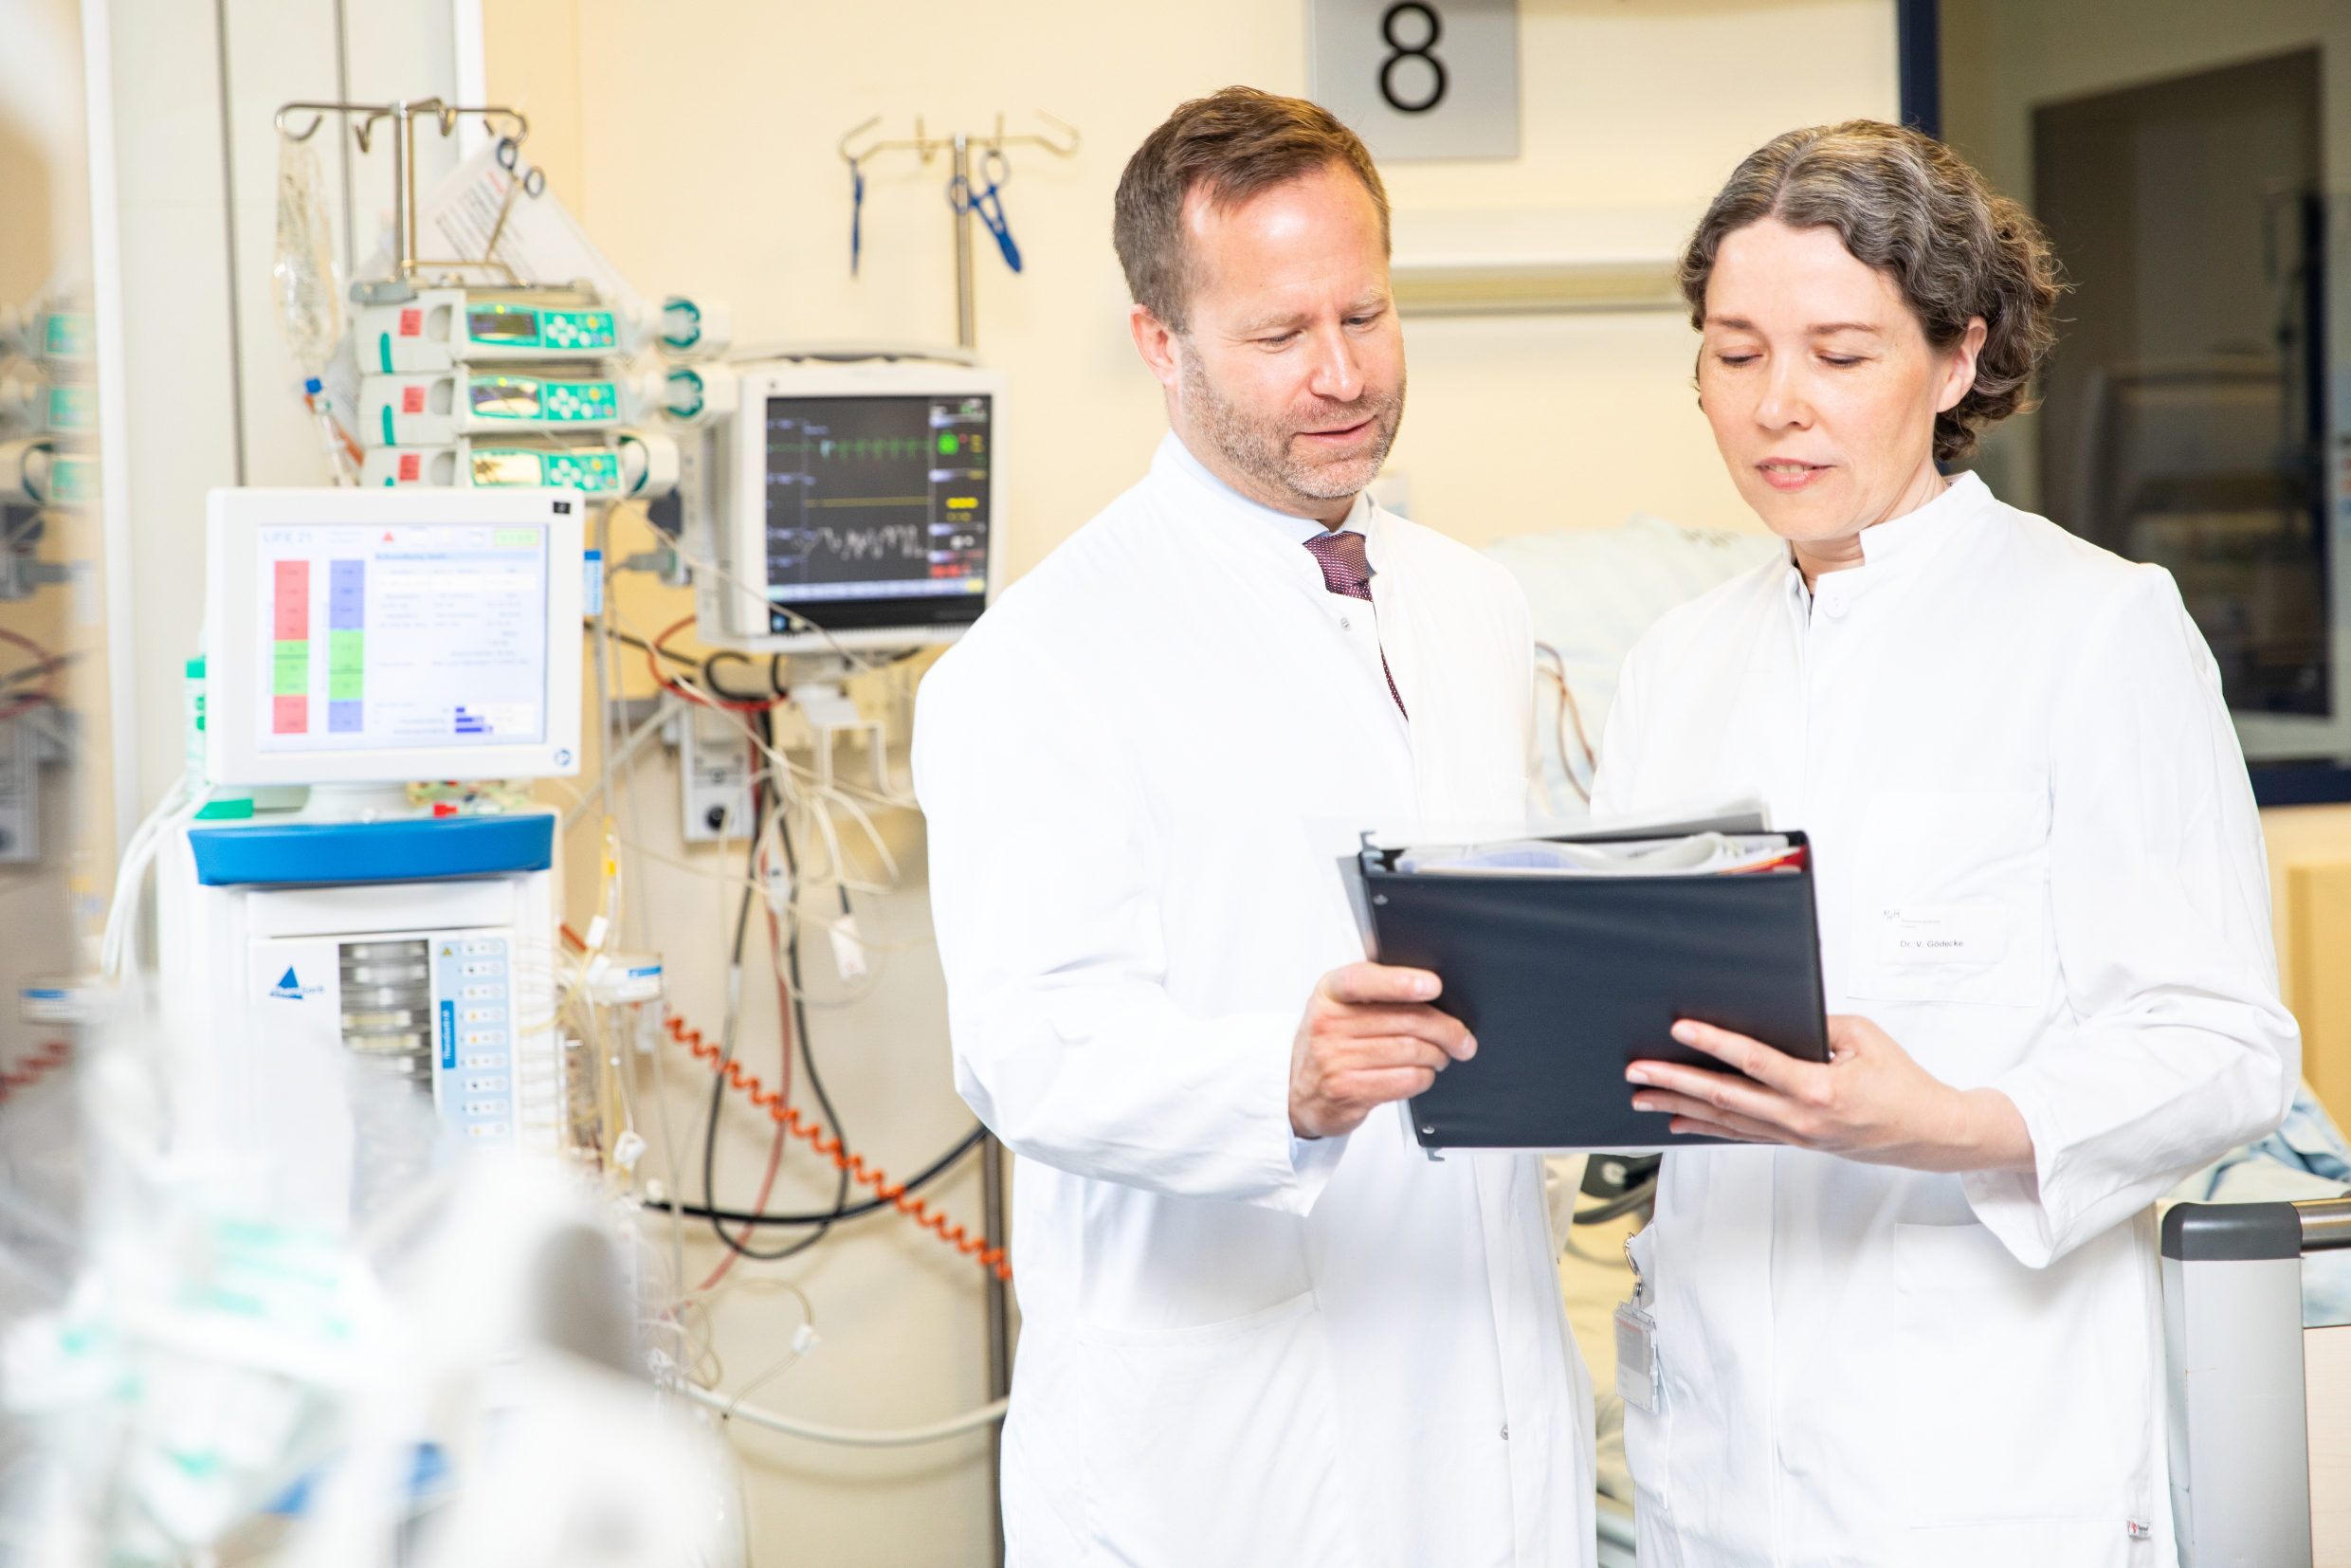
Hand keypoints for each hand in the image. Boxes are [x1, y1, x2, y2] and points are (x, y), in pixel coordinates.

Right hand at [1289, 962, 1475, 1139]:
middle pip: (1404, 1020)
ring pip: (1411, 1051)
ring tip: (1442, 1055)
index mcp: (1329, 992)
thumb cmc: (1331, 1042)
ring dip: (1438, 1055)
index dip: (1400, 982)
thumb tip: (1434, 994)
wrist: (1300, 1091)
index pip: (1364, 980)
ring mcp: (1335, 1059)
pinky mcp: (1348, 1090)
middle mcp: (1328, 1023)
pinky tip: (1424, 1073)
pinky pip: (1405, 1080)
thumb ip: (1376, 994)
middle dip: (1445, 1029)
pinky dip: (1425, 1077)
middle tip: (1461, 1038)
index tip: (1432, 986)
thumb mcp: (1340, 1007)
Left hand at [1623, 1014, 2033, 1173]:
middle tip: (1638, 1071)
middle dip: (1675, 1082)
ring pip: (1725, 1120)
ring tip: (1642, 1097)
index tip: (1679, 1028)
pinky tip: (1678, 1119)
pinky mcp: (1794, 1142)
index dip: (1713, 1042)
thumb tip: (1773, 1012)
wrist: (1929, 1134)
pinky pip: (1741, 1133)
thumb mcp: (1863, 1038)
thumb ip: (1815, 1025)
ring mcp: (1794, 1134)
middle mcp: (1800, 1117)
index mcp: (1819, 1087)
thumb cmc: (1902, 1083)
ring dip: (1679, 1106)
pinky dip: (1706, 1125)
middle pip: (1724, 1096)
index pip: (1754, 1061)